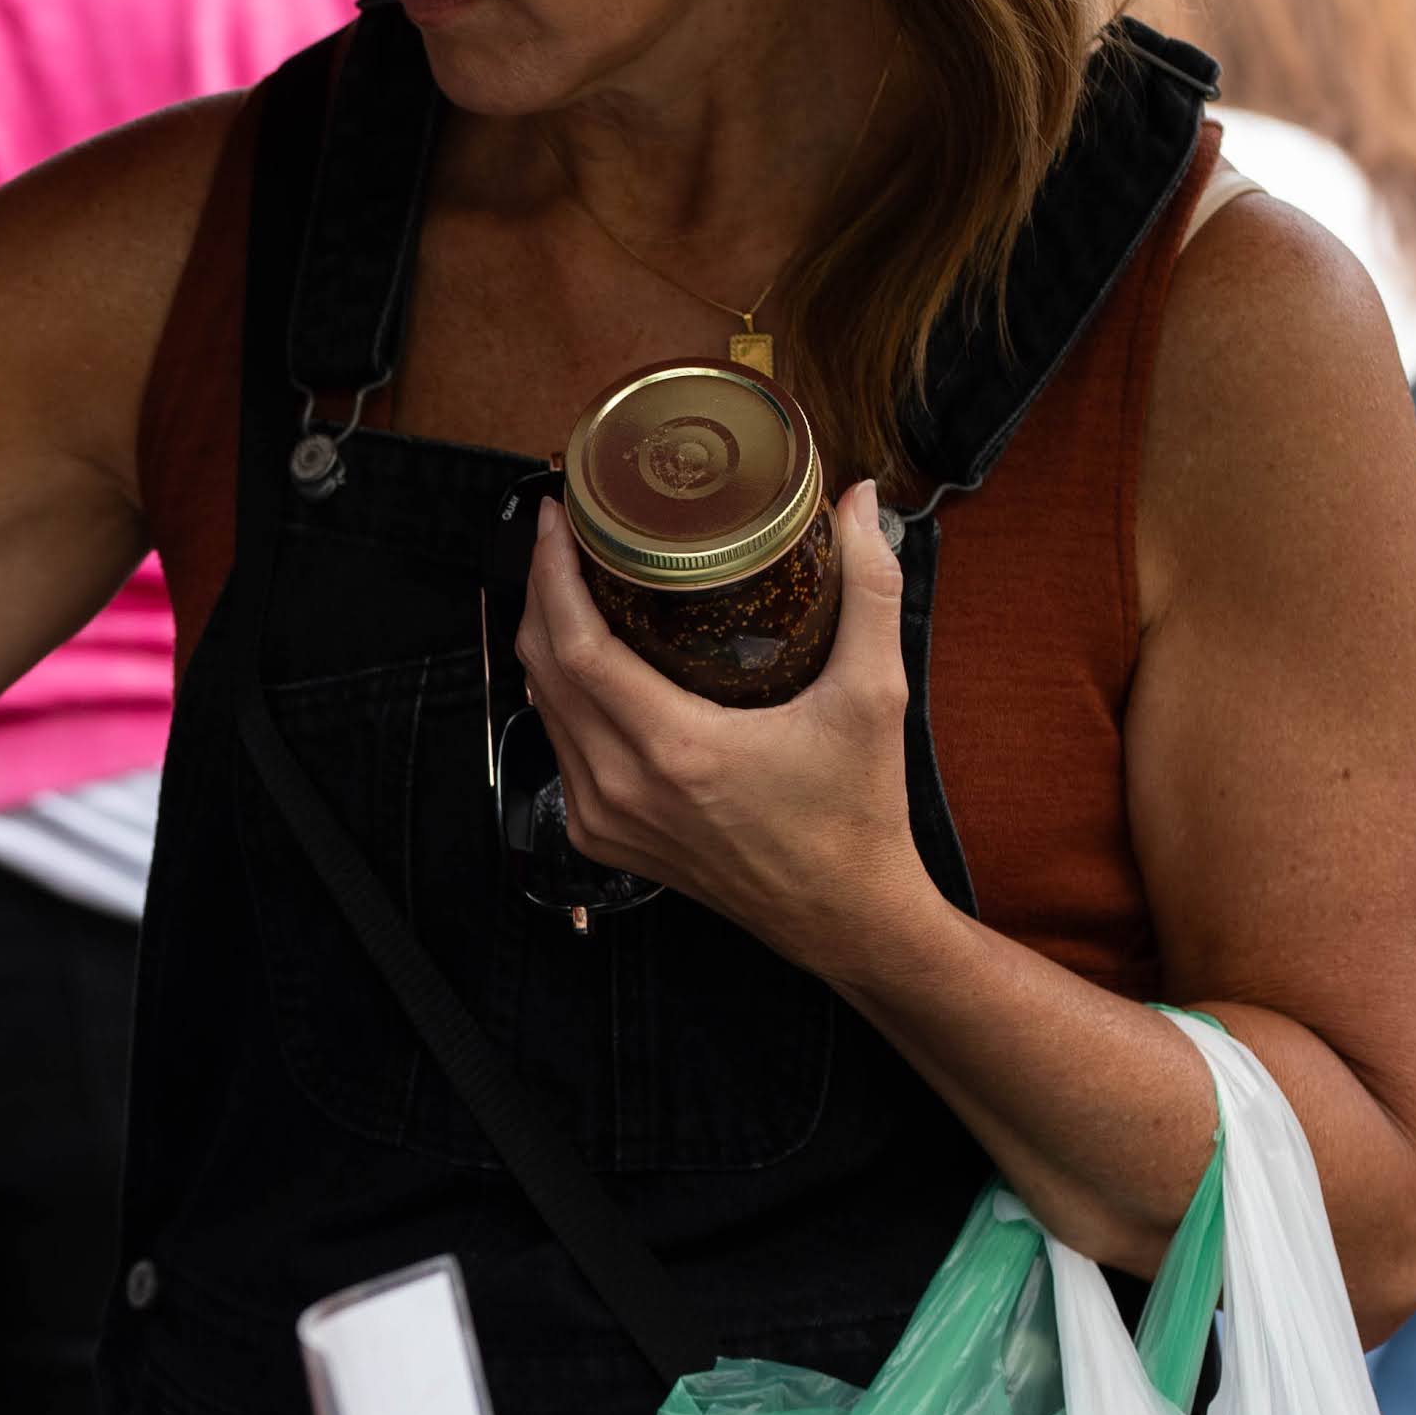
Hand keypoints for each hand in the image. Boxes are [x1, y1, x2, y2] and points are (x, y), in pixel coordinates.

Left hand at [514, 482, 938, 975]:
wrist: (843, 915)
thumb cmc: (856, 813)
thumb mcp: (874, 696)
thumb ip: (869, 590)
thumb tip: (858, 499)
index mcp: (674, 749)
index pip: (576, 645)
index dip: (552, 573)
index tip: (557, 518)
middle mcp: (621, 786)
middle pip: (544, 667)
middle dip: (541, 589)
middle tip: (562, 532)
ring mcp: (602, 817)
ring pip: (544, 707)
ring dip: (547, 639)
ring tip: (573, 580)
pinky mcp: (600, 835)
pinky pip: (561, 748)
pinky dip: (563, 695)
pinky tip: (589, 656)